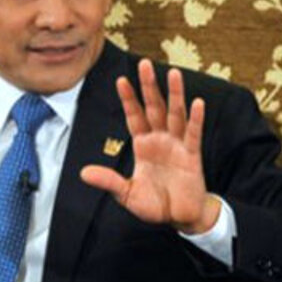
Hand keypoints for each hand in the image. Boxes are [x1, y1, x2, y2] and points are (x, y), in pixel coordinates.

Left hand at [81, 59, 218, 233]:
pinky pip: (194, 134)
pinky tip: (198, 102)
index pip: (133, 116)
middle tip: (144, 63)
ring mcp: (177, 145)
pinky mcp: (192, 156)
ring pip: (175, 113)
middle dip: (148, 86)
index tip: (120, 80)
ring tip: (174, 73)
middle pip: (153, 107)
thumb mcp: (127, 194)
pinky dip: (196, 118)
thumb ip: (109, 181)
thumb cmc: (154, 204)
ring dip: (174, 94)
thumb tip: (83, 173)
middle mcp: (160, 139)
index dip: (128, 99)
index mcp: (142, 145)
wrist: (180, 218)